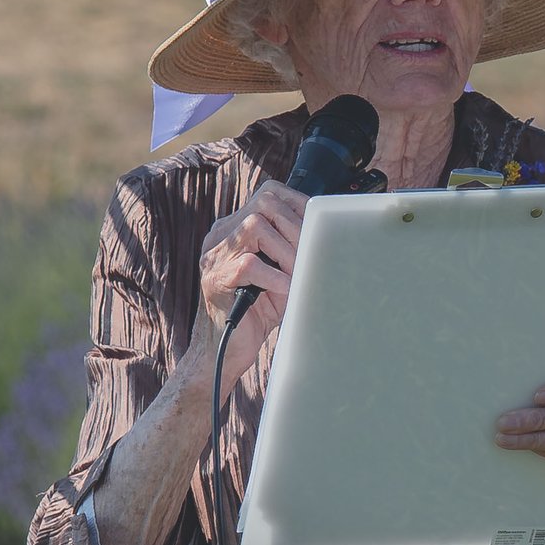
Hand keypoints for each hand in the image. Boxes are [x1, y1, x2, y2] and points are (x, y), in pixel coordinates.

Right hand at [193, 177, 304, 380]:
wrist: (225, 350)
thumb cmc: (256, 312)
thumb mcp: (280, 275)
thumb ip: (296, 253)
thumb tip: (330, 240)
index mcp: (234, 229)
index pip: (268, 194)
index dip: (297, 204)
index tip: (319, 224)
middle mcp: (221, 236)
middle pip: (263, 204)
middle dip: (296, 227)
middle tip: (312, 255)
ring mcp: (214, 256)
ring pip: (255, 227)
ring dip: (287, 251)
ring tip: (299, 274)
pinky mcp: (215, 278)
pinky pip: (249, 264)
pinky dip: (274, 276)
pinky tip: (285, 290)